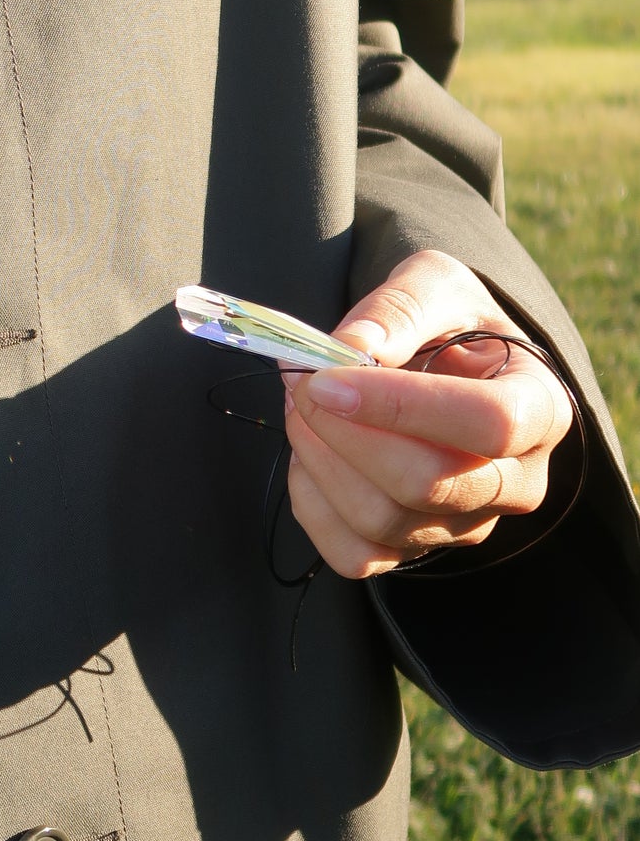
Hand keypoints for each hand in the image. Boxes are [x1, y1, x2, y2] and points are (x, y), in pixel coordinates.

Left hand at [283, 250, 573, 580]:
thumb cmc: (452, 322)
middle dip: (344, 432)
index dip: (401, 406)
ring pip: (381, 522)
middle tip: (302, 380)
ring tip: (300, 403)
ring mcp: (466, 525)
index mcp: (540, 408)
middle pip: (425, 484)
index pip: (489, 424)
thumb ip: (399, 309)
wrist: (449, 363)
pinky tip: (309, 453)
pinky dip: (312, 504)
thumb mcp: (436, 285)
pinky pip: (354, 554)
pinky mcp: (417, 550)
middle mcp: (516, 482)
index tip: (328, 377)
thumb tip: (349, 350)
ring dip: (318, 459)